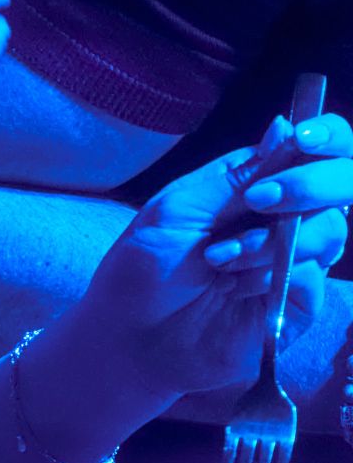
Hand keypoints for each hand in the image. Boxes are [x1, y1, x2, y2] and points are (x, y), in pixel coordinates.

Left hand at [57, 113, 352, 410]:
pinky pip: (312, 276)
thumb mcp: (178, 209)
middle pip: (343, 185)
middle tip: (260, 202)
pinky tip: (232, 283)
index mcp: (256, 185)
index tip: (308, 138)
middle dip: (310, 186)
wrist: (132, 336)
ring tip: (218, 258)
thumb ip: (236, 175)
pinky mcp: (299, 303)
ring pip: (329, 230)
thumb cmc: (143, 266)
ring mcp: (297, 260)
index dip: (328, 138)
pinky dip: (272, 274)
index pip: (316, 149)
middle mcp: (286, 218)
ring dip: (271, 239)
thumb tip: (285, 126)